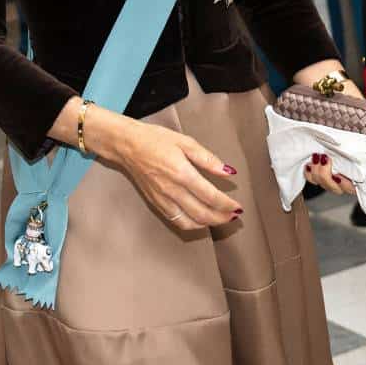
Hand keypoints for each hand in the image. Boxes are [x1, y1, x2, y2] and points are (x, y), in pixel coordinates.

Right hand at [93, 109, 240, 230]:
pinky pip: (176, 221)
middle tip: (234, 216)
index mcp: (182, 173)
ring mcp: (162, 199)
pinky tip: (201, 220)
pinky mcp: (156, 203)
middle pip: (202, 213)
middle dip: (221, 218)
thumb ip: (208, 159)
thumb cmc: (155, 140)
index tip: (238, 206)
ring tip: (221, 219)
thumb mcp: (185, 142)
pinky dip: (192, 224)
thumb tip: (228, 171)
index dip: (227, 205)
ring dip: (208, 224)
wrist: (127, 145)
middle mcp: (172, 190)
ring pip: (190, 222)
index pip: (210, 196)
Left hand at [264, 107, 365, 225]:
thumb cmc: (352, 120)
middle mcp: (346, 173)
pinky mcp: (313, 168)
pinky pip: (313, 178)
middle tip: (341, 171)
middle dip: (341, 183)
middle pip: (346, 190)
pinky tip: (311, 161)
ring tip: (324, 158)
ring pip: (328, 185)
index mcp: (361, 170)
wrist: (328, 107)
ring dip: (325, 174)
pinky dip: (312, 171)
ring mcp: (329, 172)